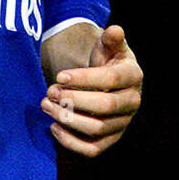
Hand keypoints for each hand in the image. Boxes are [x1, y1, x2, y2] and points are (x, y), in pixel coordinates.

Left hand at [40, 24, 142, 157]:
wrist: (110, 83)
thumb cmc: (107, 61)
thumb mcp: (109, 47)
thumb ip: (111, 39)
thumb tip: (115, 30)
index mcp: (133, 76)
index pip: (110, 80)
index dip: (84, 78)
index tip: (59, 75)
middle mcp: (132, 103)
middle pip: (104, 107)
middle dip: (73, 100)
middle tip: (49, 92)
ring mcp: (122, 124)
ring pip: (96, 129)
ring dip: (67, 119)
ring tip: (45, 105)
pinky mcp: (110, 140)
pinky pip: (92, 149)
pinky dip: (71, 142)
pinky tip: (53, 127)